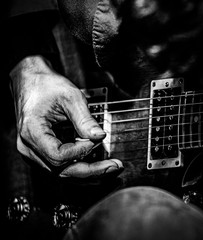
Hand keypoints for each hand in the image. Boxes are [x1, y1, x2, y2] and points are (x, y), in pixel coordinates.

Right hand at [10, 55, 122, 180]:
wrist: (31, 82)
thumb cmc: (46, 86)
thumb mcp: (70, 97)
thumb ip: (85, 119)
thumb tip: (100, 136)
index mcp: (32, 132)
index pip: (59, 155)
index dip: (82, 150)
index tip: (97, 139)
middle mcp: (29, 148)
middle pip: (62, 171)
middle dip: (92, 171)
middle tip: (115, 166)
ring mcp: (34, 153)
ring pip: (63, 173)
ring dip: (89, 173)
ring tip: (111, 168)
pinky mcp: (43, 154)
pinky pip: (62, 168)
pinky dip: (81, 168)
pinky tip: (99, 167)